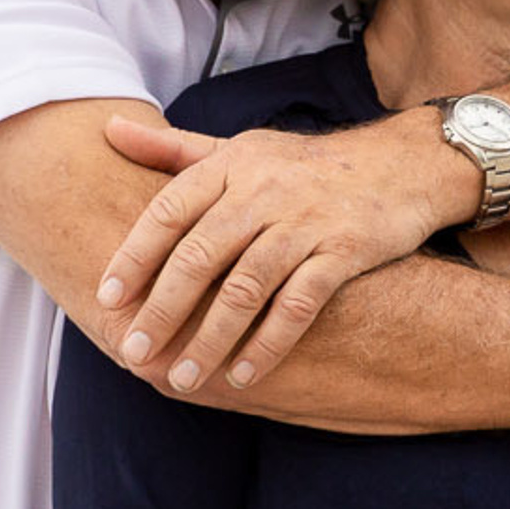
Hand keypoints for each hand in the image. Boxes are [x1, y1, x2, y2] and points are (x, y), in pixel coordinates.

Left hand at [95, 114, 462, 391]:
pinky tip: (243, 375)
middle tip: (135, 354)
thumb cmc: (305, 164)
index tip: (108, 299)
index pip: (169, 210)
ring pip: (246, 288)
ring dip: (210, 339)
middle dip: (163, 310)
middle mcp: (265, 190)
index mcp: (232, 164)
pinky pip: (298, 305)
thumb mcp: (238, 147)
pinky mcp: (344, 251)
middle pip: (200, 255)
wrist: (401, 165)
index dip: (134, 256)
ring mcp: (306, 221)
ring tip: (183, 378)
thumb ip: (173, 148)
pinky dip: (268, 344)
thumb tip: (108, 130)